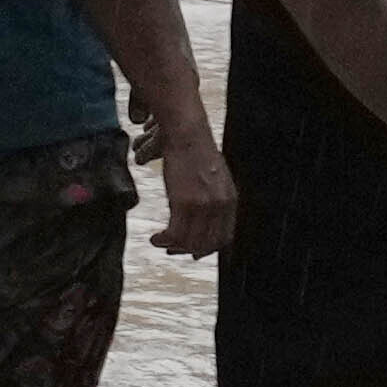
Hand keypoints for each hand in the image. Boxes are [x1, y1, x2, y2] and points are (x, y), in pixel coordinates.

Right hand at [146, 143, 241, 266]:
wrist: (187, 135)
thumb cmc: (197, 152)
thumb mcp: (215, 178)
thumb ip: (214, 199)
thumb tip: (204, 217)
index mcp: (230, 201)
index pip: (224, 237)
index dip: (208, 249)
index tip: (195, 252)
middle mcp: (219, 206)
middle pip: (207, 244)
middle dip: (188, 251)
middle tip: (173, 250)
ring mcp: (203, 206)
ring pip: (190, 241)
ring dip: (173, 246)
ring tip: (161, 242)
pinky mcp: (184, 203)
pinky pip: (175, 234)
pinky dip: (164, 239)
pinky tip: (156, 237)